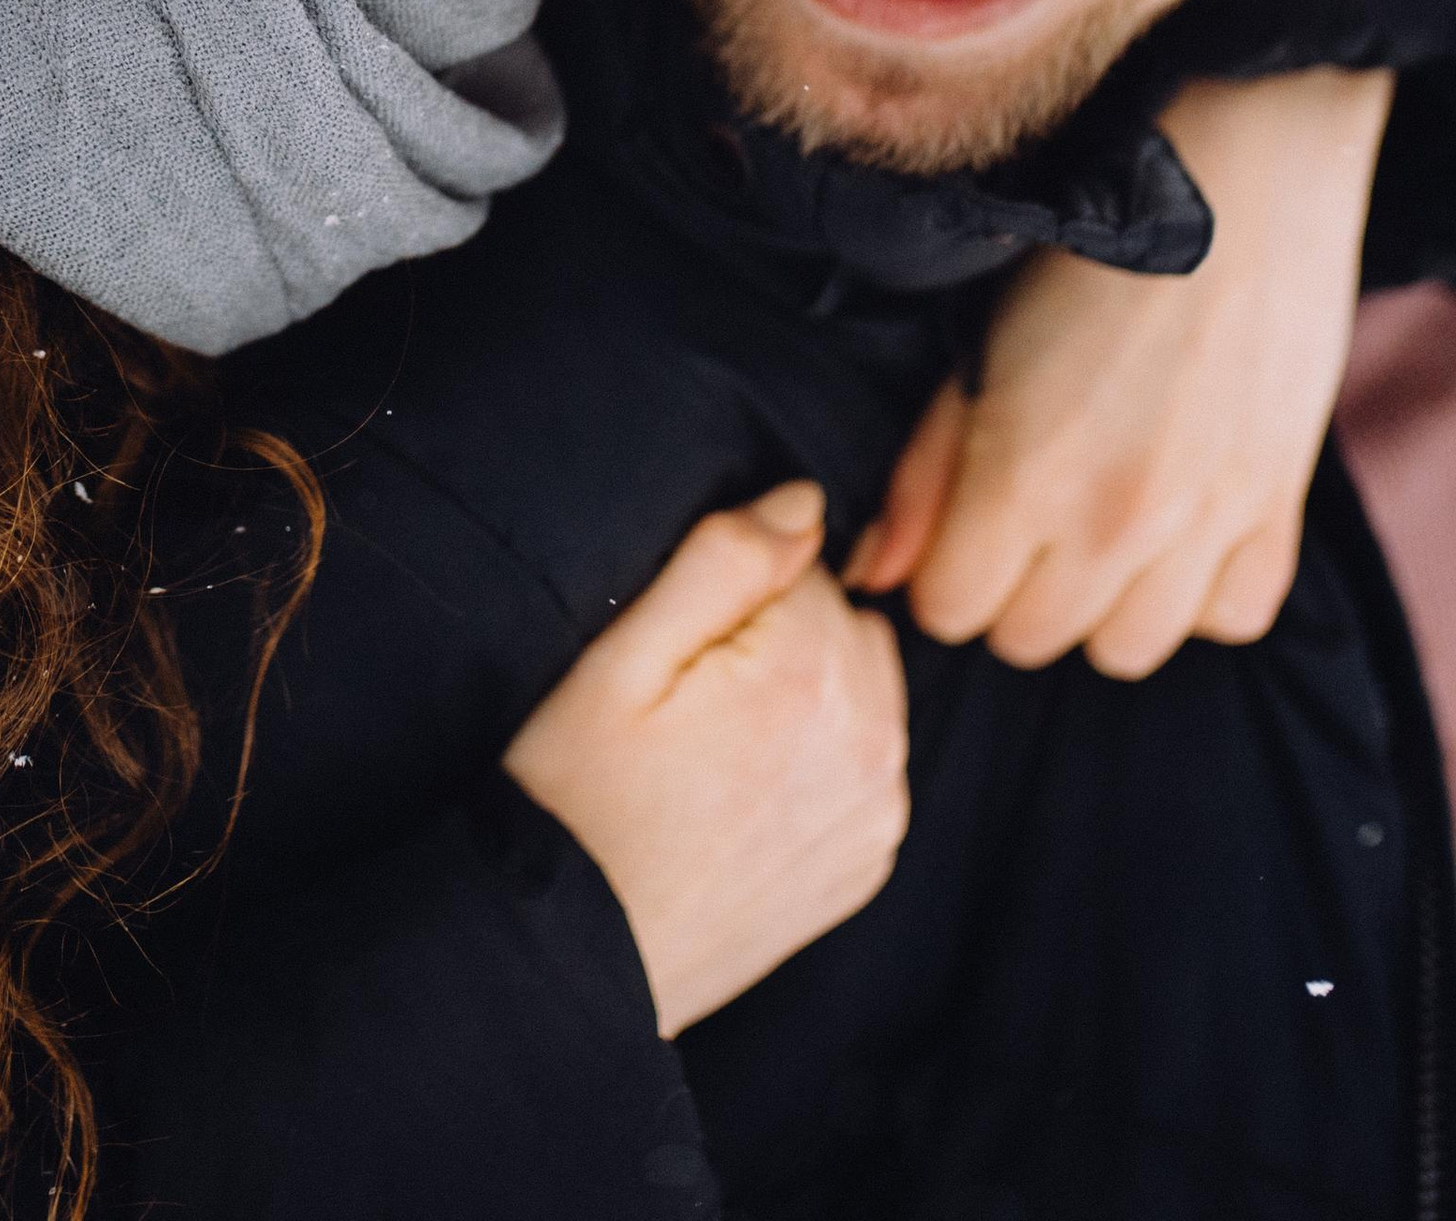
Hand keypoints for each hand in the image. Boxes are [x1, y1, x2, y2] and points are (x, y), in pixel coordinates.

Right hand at [504, 482, 908, 1036]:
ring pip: (862, 686)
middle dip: (779, 635)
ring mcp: (878, 810)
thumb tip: (806, 501)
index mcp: (813, 676)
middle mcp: (872, 741)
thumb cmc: (577, 794)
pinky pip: (867, 761)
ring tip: (712, 745)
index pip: (799, 562)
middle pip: (843, 620)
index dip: (728, 593)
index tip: (674, 648)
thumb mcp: (620, 657)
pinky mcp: (869, 861)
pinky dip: (821, 758)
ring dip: (807, 692)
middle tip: (688, 699)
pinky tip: (743, 788)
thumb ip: (722, 560)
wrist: (576, 954)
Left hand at [847, 68, 1390, 678]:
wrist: (1233, 178)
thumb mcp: (973, 348)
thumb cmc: (1081, 252)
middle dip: (1006, 588)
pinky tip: (1173, 525)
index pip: (949, 612)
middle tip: (1017, 512)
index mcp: (1022, 481)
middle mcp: (1115, 525)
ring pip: (1125, 651)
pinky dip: (1196, 591)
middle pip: (1030, 639)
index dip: (937, 570)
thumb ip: (922, 472)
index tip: (950, 524)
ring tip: (1092, 520)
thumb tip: (874, 573)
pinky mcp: (1278, 510)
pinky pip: (1227, 618)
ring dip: (1097, 603)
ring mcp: (1205, 527)